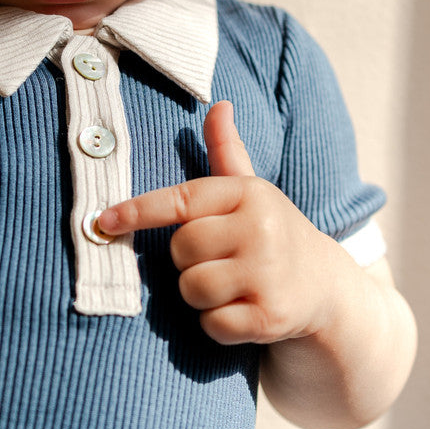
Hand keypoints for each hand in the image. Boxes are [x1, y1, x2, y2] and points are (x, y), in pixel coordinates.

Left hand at [97, 101, 340, 345]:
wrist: (324, 285)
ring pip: (192, 289)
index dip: (138, 210)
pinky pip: (212, 325)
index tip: (105, 220)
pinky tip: (243, 311)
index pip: (182, 199)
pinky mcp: (270, 316)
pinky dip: (218, 325)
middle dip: (188, 261)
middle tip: (219, 261)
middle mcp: (261, 229)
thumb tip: (219, 104)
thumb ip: (227, 151)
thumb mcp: (252, 190)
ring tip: (232, 287)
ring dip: (201, 296)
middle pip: (181, 250)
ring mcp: (267, 274)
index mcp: (250, 194)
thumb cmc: (272, 232)